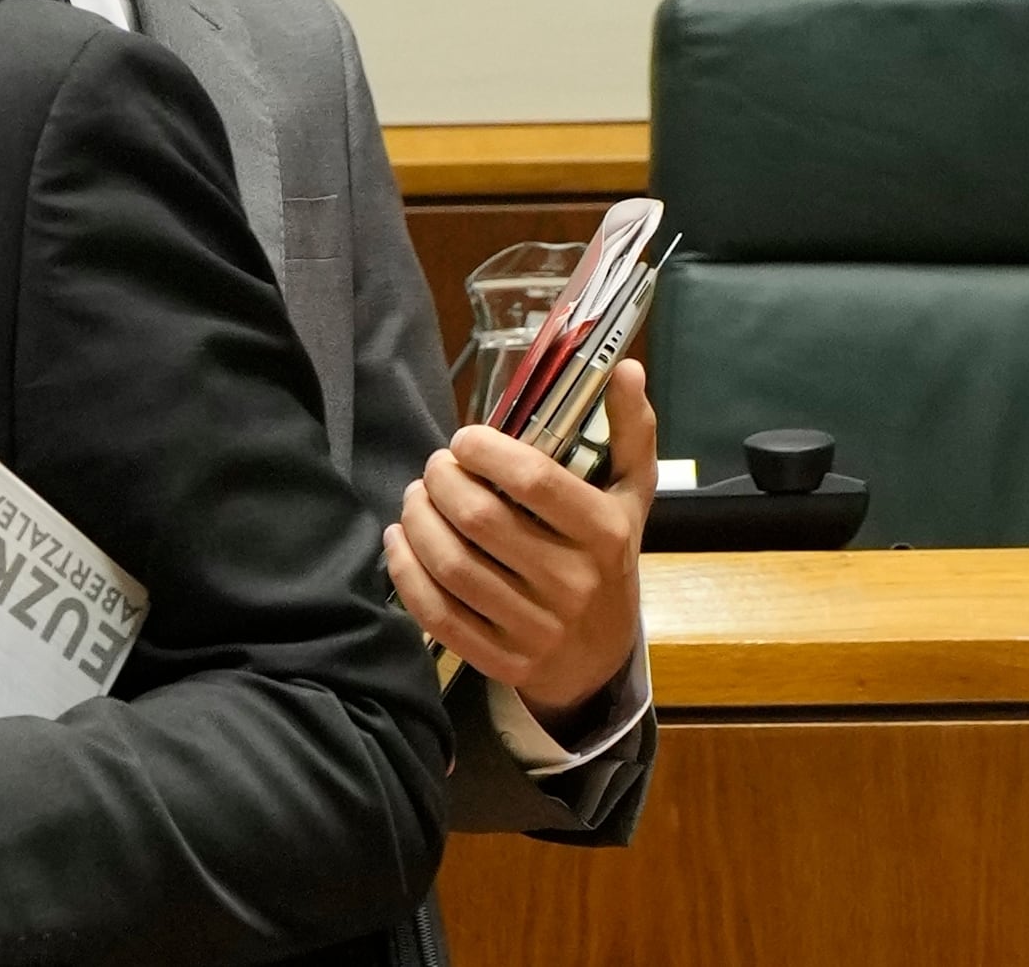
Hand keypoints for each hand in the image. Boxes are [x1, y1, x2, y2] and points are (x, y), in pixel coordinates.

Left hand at [384, 358, 656, 732]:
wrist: (600, 660)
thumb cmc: (607, 559)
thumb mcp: (629, 496)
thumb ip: (629, 430)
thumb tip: (626, 367)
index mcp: (606, 534)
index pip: (532, 480)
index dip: (484, 450)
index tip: (463, 439)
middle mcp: (574, 583)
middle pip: (479, 518)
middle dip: (440, 480)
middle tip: (434, 468)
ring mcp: (538, 628)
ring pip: (451, 564)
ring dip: (416, 519)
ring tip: (415, 498)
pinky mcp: (502, 660)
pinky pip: (437, 613)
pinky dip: (405, 571)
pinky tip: (400, 540)